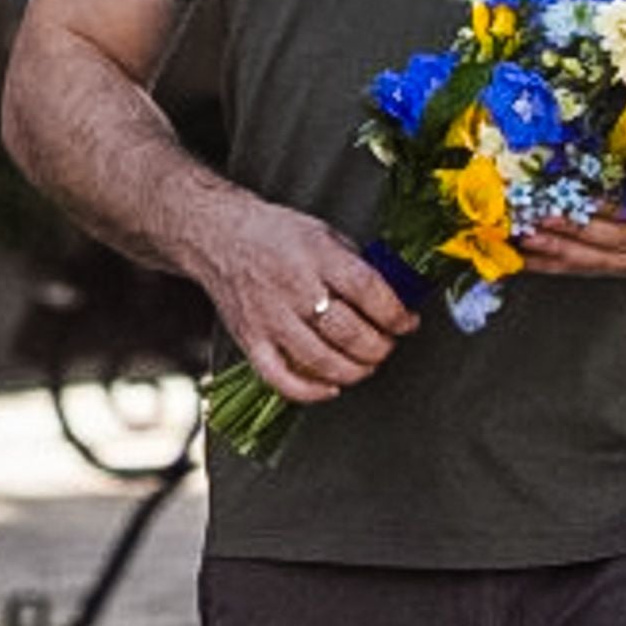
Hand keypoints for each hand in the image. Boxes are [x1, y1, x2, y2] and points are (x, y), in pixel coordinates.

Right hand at [189, 202, 416, 407]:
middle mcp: (293, 288)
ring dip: (354, 371)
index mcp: (316, 256)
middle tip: (387, 344)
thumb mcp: (323, 233)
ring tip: (366, 365)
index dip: (395, 314)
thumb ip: (355, 264)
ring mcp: (270, 317)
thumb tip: (392, 297)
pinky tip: (330, 388)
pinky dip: (310, 392)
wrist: (218, 235)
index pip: (367, 291)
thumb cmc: (273, 234)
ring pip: (322, 361)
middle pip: (349, 332)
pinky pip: (281, 379)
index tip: (407, 322)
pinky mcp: (250, 339)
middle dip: (380, 347)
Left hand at [515, 172, 625, 279]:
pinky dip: (567, 265)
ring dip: (561, 252)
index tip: (578, 199)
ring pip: (604, 260)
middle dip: (572, 230)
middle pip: (617, 241)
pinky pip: (603, 268)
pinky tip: (533, 259)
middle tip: (531, 217)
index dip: (612, 210)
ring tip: (519, 240)